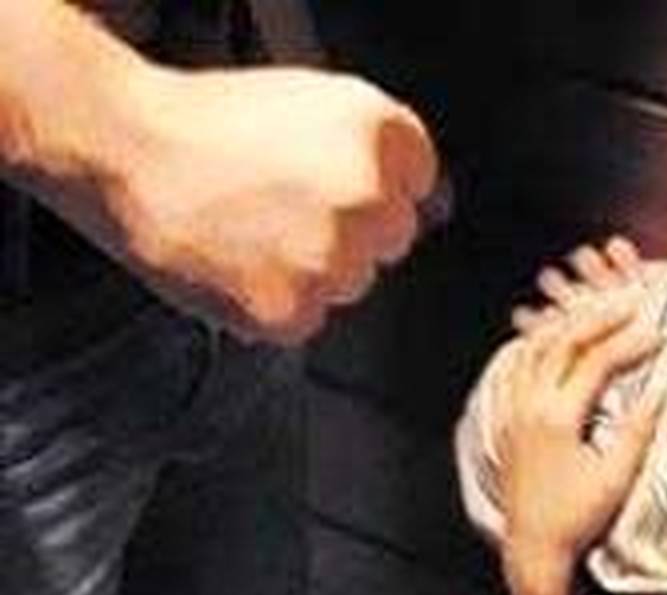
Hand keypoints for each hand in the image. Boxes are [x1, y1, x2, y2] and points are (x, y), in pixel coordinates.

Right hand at [89, 64, 439, 343]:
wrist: (128, 151)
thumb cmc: (215, 124)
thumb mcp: (318, 106)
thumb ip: (384, 155)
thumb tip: (441, 210)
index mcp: (384, 137)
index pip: (422, 188)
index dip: (376, 191)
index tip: (331, 188)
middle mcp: (371, 199)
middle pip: (391, 242)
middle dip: (351, 232)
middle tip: (281, 207)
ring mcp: (335, 259)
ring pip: (351, 284)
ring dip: (313, 271)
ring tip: (252, 229)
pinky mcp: (296, 310)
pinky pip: (307, 319)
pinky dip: (276, 305)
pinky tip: (239, 264)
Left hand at [498, 298, 662, 592]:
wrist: (533, 548)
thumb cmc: (578, 517)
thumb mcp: (616, 478)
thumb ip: (638, 431)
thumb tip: (663, 391)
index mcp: (556, 418)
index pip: (596, 362)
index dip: (629, 342)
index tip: (658, 334)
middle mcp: (528, 407)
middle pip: (561, 342)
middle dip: (598, 318)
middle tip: (629, 305)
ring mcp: (512, 412)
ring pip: (532, 349)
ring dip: (564, 326)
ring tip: (593, 313)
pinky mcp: (505, 422)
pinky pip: (514, 369)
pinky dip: (533, 346)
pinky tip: (549, 341)